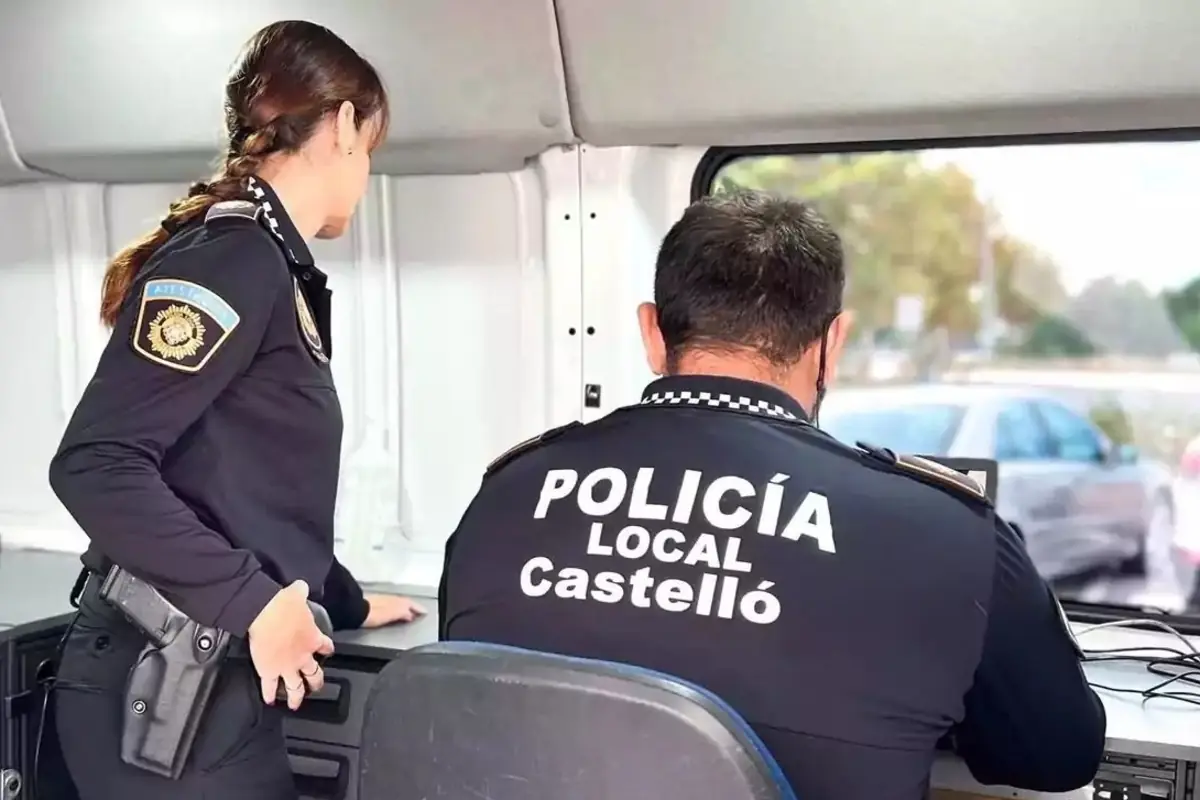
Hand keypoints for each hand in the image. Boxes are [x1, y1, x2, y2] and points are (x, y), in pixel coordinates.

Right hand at [247, 580, 334, 709]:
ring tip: (296, 703)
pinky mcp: (268, 671)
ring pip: (295, 687)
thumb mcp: (298, 594)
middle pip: (314, 674)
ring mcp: (286, 666)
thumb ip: (301, 592)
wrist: (266, 613)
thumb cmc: (284, 604)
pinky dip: (268, 695)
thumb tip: (300, 586)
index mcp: (313, 638)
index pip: (325, 646)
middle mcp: (303, 656)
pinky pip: (269, 687)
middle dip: (316, 682)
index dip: (327, 649)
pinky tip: (269, 701)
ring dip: (296, 696)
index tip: (327, 651)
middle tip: (317, 686)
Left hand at [362, 593, 426, 627]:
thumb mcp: (392, 614)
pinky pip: (391, 602)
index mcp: (396, 601)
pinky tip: (394, 610)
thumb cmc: (374, 614)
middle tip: (418, 610)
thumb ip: (402, 613)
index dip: (417, 608)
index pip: (409, 604)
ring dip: (404, 605)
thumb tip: (410, 614)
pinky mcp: (375, 603)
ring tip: (408, 611)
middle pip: (404, 601)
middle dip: (412, 605)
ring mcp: (383, 599)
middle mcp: (391, 599)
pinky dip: (396, 606)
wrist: (357, 610)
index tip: (423, 612)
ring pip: (398, 601)